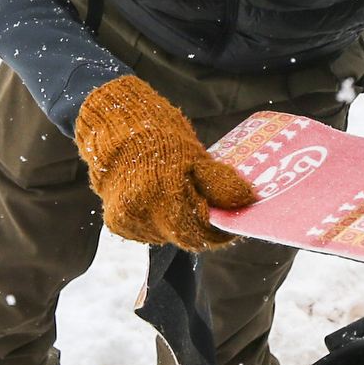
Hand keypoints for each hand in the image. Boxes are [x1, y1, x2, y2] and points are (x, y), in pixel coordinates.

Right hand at [74, 75, 260, 249]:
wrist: (115, 126)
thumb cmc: (159, 135)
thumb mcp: (195, 154)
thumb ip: (219, 183)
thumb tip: (248, 201)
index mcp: (164, 193)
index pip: (201, 231)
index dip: (221, 231)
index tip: (233, 223)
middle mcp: (142, 212)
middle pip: (185, 238)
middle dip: (203, 228)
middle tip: (215, 213)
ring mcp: (127, 220)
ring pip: (167, 238)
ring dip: (181, 227)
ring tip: (186, 200)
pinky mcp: (116, 224)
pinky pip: (149, 234)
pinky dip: (160, 225)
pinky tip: (164, 204)